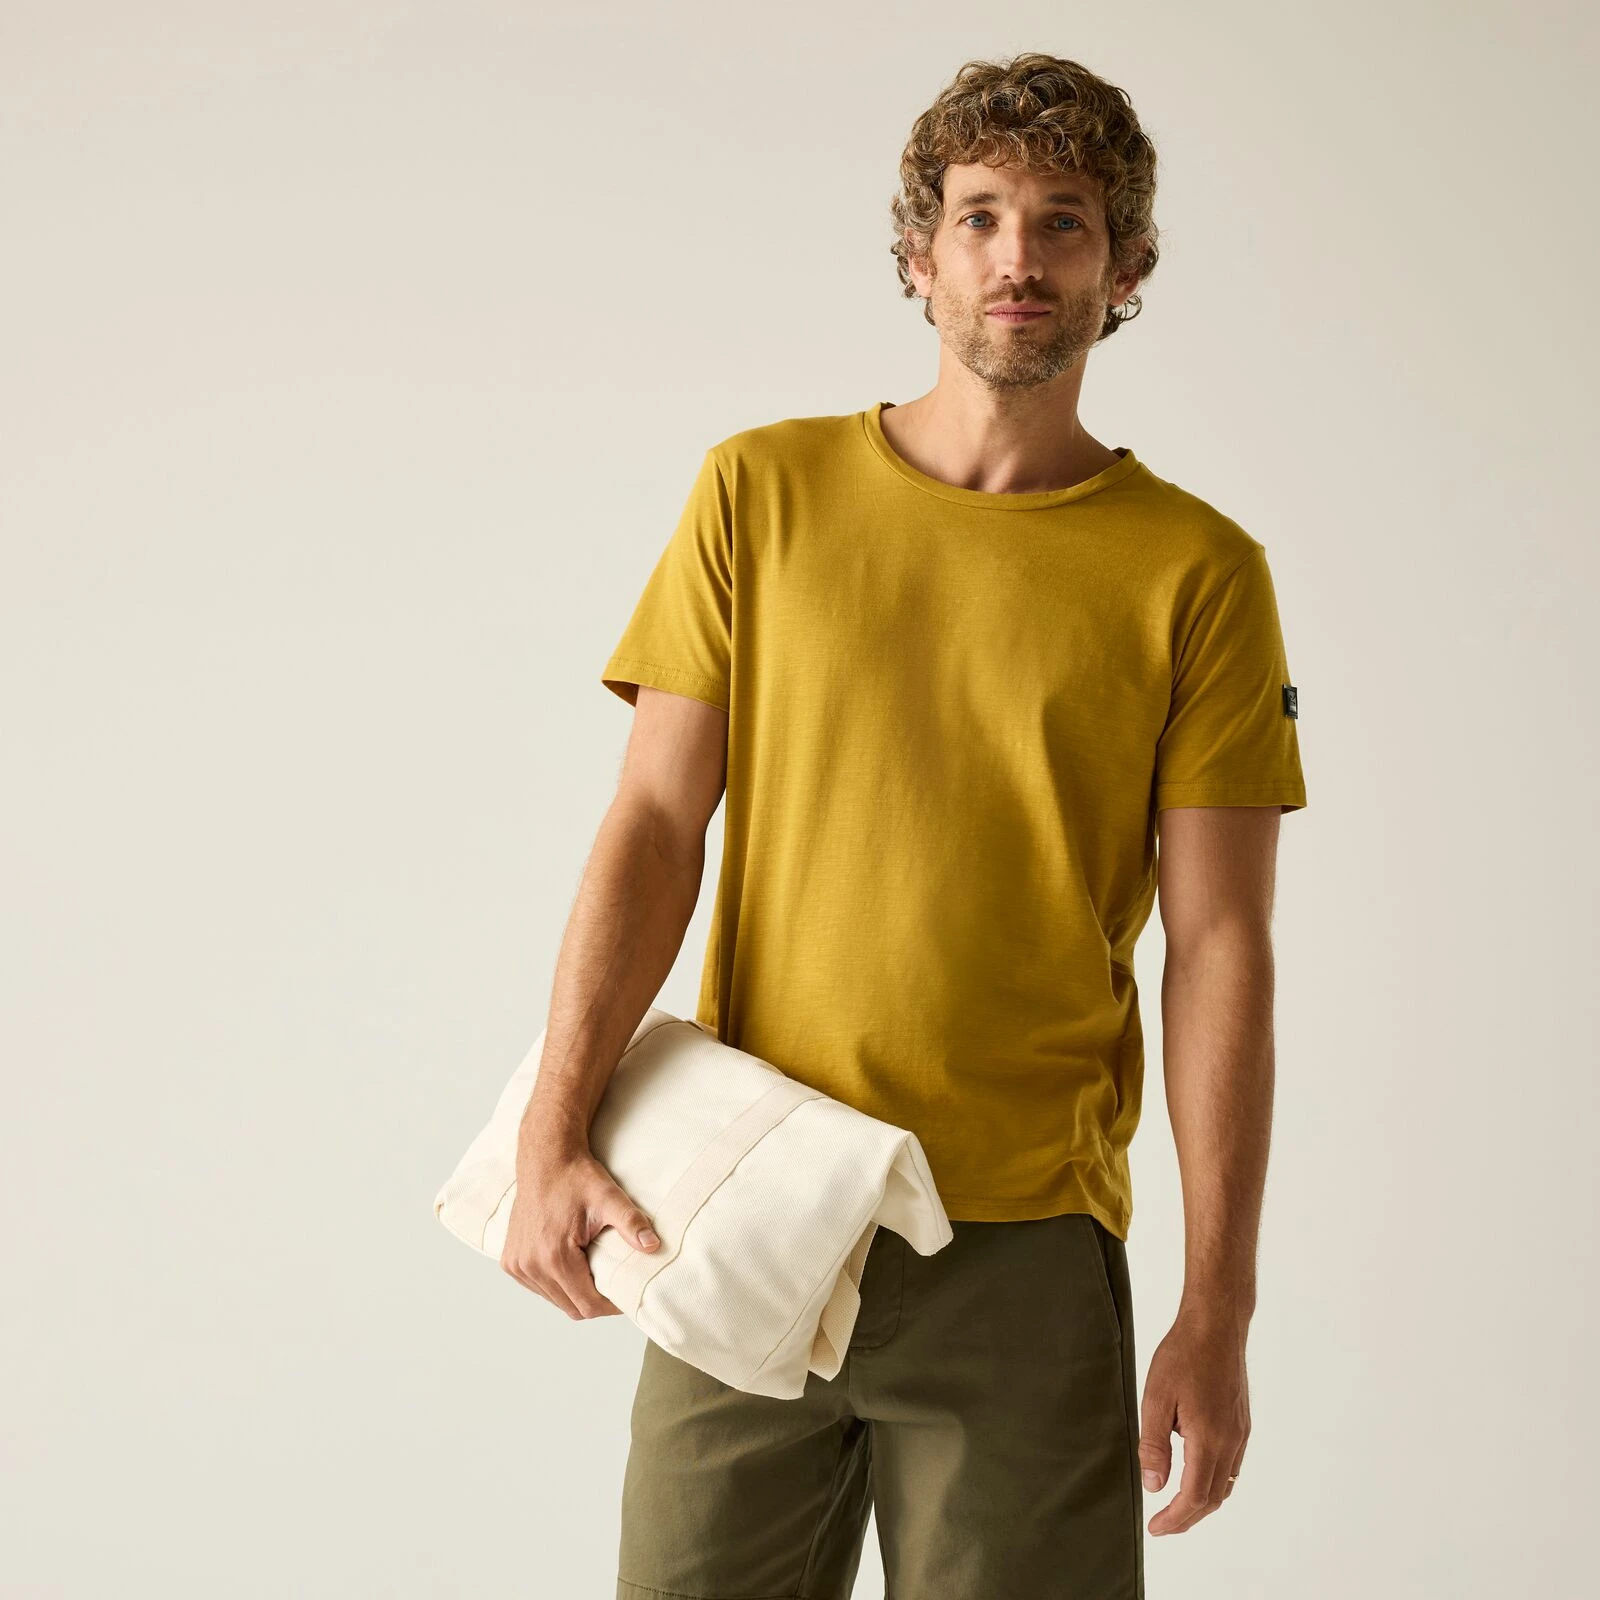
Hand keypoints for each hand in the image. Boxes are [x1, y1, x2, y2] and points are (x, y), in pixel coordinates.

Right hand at [499, 1144, 661, 1319]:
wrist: (546, 1159)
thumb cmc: (576, 1177)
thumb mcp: (609, 1198)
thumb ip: (631, 1224)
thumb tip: (653, 1246)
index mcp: (553, 1256)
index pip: (587, 1305)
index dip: (610, 1307)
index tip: (625, 1297)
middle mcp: (530, 1265)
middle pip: (570, 1308)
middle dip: (594, 1302)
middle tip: (613, 1287)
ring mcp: (516, 1264)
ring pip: (553, 1300)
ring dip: (574, 1294)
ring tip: (592, 1275)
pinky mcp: (510, 1260)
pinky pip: (538, 1288)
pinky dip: (555, 1285)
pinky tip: (570, 1269)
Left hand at [1137, 1310, 1250, 1535]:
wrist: (1216, 1325)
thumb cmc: (1183, 1355)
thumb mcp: (1156, 1398)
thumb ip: (1154, 1445)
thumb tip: (1154, 1486)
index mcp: (1209, 1439)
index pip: (1195, 1496)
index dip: (1175, 1519)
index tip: (1155, 1528)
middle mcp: (1231, 1442)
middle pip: (1213, 1498)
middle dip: (1188, 1518)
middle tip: (1163, 1526)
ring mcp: (1240, 1432)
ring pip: (1225, 1484)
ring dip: (1202, 1502)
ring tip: (1176, 1507)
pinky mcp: (1242, 1422)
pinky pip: (1231, 1466)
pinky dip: (1213, 1482)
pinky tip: (1195, 1475)